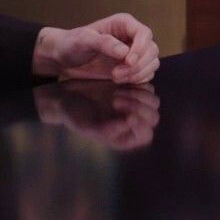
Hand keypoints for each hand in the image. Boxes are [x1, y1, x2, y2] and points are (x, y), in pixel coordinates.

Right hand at [33, 81, 160, 150]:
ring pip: (153, 101)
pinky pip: (146, 86)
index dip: (138, 123)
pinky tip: (119, 81)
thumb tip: (130, 122)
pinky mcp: (133, 89)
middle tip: (115, 99)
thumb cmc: (75, 115)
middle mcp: (133, 123)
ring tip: (116, 91)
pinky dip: (136, 83)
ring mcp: (135, 105)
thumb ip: (108, 129)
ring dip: (138, 94)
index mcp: (125, 138)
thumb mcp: (88, 126)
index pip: (145, 134)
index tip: (121, 113)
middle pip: (152, 117)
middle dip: (138, 107)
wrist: (66, 96)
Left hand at [34, 13, 159, 82]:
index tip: (128, 61)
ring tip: (116, 78)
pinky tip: (122, 81)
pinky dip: (138, 80)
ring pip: (151, 63)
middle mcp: (132, 37)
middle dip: (137, 65)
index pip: (144, 33)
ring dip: (138, 74)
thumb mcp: (84, 40)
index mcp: (124, 24)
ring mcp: (133, 53)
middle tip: (116, 74)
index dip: (141, 48)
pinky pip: (145, 74)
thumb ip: (104, 43)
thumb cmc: (72, 43)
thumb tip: (124, 52)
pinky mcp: (131, 68)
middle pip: (151, 50)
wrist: (63, 58)